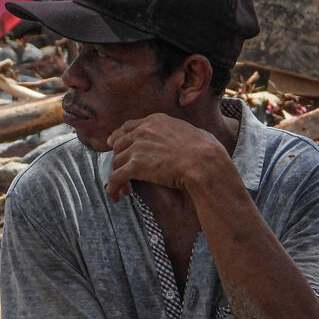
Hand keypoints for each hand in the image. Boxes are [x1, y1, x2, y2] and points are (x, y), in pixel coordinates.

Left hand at [104, 114, 228, 200]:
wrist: (204, 162)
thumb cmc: (206, 150)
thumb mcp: (190, 131)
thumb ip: (178, 132)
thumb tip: (187, 136)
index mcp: (155, 121)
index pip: (128, 127)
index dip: (118, 138)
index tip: (114, 146)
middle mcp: (143, 131)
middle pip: (119, 145)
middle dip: (118, 160)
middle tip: (123, 174)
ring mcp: (138, 147)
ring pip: (116, 162)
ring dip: (118, 177)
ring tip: (126, 190)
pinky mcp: (136, 165)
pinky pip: (115, 178)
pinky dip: (112, 189)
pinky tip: (115, 197)